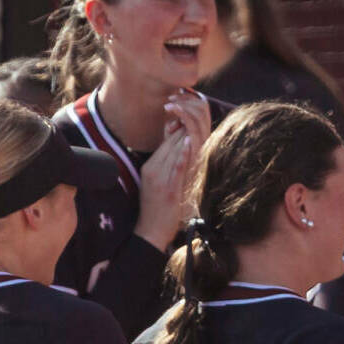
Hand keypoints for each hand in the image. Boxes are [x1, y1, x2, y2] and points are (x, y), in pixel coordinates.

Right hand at [134, 92, 208, 249]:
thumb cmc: (157, 208)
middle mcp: (153, 169)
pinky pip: (176, 168)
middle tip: (192, 112)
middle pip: (169, 144)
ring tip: (192, 121)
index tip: (188, 116)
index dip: (177, 129)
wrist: (150, 231)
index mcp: (150, 166)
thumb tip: (178, 148)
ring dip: (183, 137)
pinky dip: (183, 155)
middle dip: (182, 128)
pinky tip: (191, 143)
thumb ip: (166, 164)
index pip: (165, 142)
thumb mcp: (158, 181)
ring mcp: (159, 179)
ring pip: (172, 152)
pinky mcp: (167, 189)